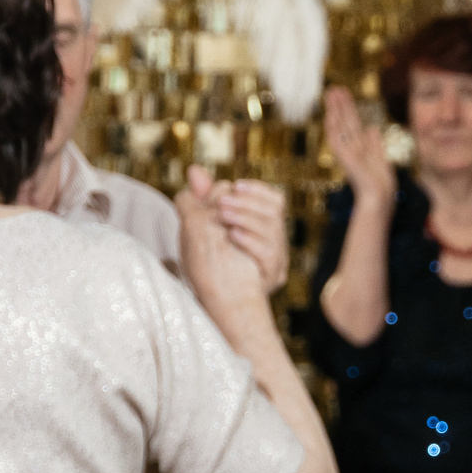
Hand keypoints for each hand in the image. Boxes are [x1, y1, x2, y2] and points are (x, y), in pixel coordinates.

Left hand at [175, 166, 278, 316]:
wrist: (215, 302)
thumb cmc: (210, 261)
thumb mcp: (204, 227)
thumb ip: (203, 199)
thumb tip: (193, 170)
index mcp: (266, 226)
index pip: (275, 200)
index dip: (257, 190)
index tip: (235, 186)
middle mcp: (277, 242)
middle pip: (275, 212)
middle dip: (247, 204)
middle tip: (222, 202)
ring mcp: (278, 260)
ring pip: (274, 231)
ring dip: (247, 219)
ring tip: (223, 216)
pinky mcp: (273, 278)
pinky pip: (269, 255)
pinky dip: (251, 241)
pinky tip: (232, 236)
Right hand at [322, 86, 396, 210]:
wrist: (380, 199)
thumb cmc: (381, 185)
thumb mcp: (381, 158)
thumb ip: (375, 143)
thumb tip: (372, 127)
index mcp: (361, 147)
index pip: (353, 122)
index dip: (348, 107)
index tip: (343, 92)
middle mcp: (352, 147)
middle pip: (345, 121)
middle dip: (339, 104)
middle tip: (333, 87)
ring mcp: (347, 153)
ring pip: (340, 126)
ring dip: (335, 110)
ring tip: (330, 93)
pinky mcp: (346, 159)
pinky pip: (337, 141)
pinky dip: (333, 129)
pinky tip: (330, 115)